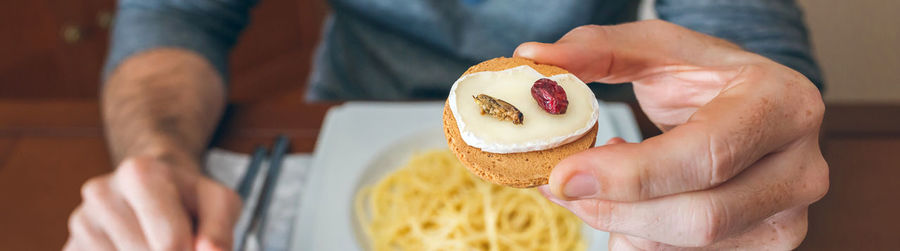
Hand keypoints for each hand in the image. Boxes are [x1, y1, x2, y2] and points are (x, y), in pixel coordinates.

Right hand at [64, 154, 240, 250]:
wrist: (152, 186)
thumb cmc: (189, 197)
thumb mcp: (220, 202)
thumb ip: (220, 230)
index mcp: (139, 174)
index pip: (170, 244)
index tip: (198, 250)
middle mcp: (101, 194)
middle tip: (181, 243)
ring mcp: (80, 221)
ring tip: (156, 241)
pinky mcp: (70, 246)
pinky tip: (135, 247)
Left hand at [514, 20, 827, 249]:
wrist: (749, 106)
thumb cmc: (704, 76)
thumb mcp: (656, 49)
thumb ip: (595, 50)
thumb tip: (533, 58)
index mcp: (781, 106)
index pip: (707, 153)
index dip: (630, 174)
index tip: (563, 174)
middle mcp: (800, 168)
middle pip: (701, 216)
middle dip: (615, 209)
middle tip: (560, 186)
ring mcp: (788, 217)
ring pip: (689, 245)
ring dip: (622, 223)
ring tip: (595, 185)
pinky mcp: (767, 247)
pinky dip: (640, 237)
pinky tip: (627, 206)